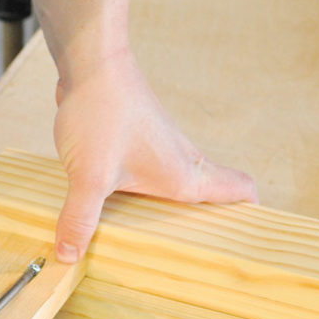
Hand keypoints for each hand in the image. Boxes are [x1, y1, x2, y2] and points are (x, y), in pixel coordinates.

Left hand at [53, 47, 257, 261]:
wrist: (90, 63)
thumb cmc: (103, 112)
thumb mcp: (89, 176)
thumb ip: (81, 218)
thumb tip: (69, 256)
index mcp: (186, 176)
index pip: (242, 190)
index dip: (250, 214)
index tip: (242, 238)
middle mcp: (182, 162)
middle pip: (212, 196)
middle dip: (206, 224)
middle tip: (187, 255)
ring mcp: (162, 149)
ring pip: (179, 185)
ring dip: (169, 209)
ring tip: (149, 239)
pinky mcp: (139, 141)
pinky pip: (150, 174)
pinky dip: (144, 192)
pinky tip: (117, 207)